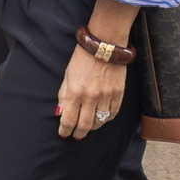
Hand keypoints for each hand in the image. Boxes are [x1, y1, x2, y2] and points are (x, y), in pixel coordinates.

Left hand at [56, 0, 137, 140]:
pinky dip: (106, 118)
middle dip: (78, 133)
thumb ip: (64, 95)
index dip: (65, 130)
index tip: (63, 134)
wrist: (104, 43)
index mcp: (75, 91)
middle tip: (76, 136)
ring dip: (92, 127)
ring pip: (100, 122)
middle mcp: (91, 96)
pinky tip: (101, 118)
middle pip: (85, 125)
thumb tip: (60, 113)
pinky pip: (112, 114)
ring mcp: (106, 96)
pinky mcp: (118, 94)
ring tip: (88, 127)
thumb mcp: (67, 74)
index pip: (68, 119)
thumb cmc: (83, 57)